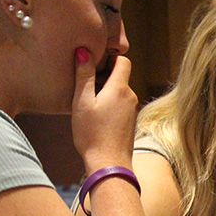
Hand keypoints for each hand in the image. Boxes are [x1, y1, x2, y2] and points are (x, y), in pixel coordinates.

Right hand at [71, 48, 138, 170]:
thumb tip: (84, 51)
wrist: (109, 164)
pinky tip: (96, 116)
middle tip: (85, 85)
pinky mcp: (131, 122)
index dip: (109, 58)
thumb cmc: (92, 134)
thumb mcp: (82, 102)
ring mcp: (133, 110)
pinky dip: (110, 104)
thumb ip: (84, 75)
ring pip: (120, 91)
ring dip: (105, 92)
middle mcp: (131, 97)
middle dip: (104, 76)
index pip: (123, 60)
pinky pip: (121, 105)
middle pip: (120, 76)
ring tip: (87, 102)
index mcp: (120, 88)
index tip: (93, 64)